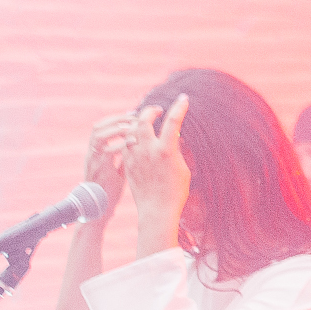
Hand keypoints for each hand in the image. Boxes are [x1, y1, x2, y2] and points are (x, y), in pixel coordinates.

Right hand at [82, 113, 133, 212]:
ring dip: (116, 127)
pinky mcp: (97, 168)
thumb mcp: (119, 170)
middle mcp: (93, 152)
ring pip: (98, 134)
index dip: (118, 119)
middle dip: (117, 119)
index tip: (134, 115)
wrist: (98, 210)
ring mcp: (93, 159)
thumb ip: (125, 157)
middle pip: (98, 126)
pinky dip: (117, 143)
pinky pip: (103, 150)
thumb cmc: (110, 190)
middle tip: (135, 117)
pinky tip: (130, 142)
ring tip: (132, 127)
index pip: (104, 127)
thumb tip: (139, 145)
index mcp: (98, 151)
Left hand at [124, 95, 189, 254]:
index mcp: (165, 151)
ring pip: (131, 129)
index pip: (172, 122)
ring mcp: (135, 156)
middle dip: (150, 110)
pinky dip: (132, 136)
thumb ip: (178, 150)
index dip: (179, 108)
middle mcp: (148, 150)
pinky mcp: (127, 163)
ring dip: (138, 122)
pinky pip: (127, 143)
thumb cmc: (175, 192)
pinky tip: (138, 138)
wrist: (156, 210)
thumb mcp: (183, 169)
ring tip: (145, 121)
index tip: (183, 98)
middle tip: (157, 110)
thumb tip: (176, 138)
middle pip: (143, 119)